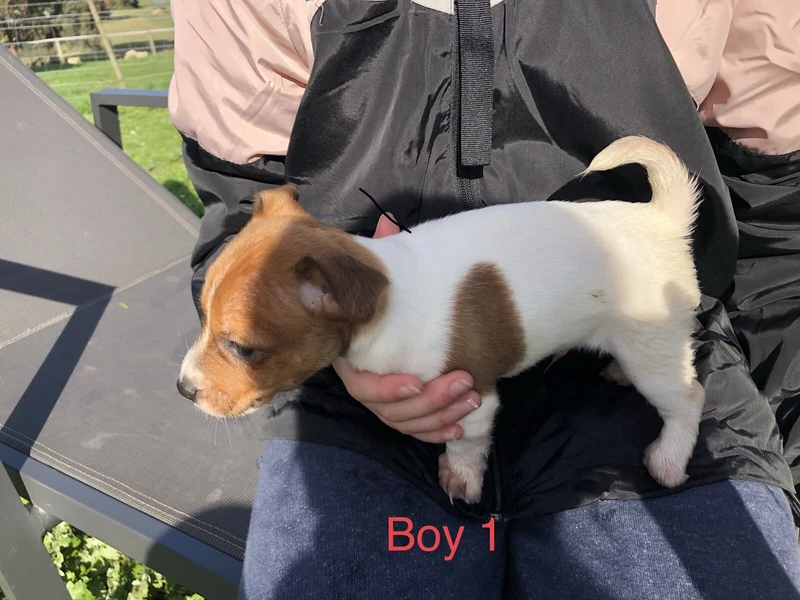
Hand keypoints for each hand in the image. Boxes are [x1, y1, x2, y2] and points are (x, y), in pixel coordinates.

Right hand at [331, 214, 480, 443]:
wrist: (403, 310)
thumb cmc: (395, 292)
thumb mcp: (391, 270)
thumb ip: (387, 252)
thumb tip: (389, 224)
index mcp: (357, 355)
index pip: (362, 386)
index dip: (387, 388)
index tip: (416, 379)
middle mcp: (367, 382)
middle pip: (390, 410)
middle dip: (430, 400)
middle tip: (465, 382)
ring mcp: (387, 401)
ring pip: (407, 423)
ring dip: (441, 414)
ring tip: (473, 396)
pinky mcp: (407, 410)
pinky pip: (418, 431)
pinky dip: (437, 431)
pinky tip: (461, 426)